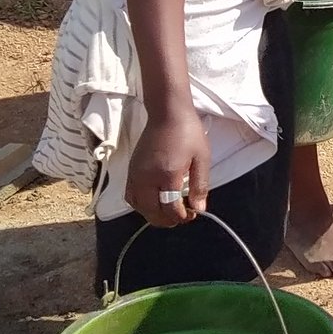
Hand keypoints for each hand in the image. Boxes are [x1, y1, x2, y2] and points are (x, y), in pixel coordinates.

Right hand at [126, 108, 209, 227]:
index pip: (169, 208)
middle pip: (151, 212)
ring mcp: (136, 174)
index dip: (181, 217)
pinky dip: (140, 205)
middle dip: (167, 220)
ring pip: (138, 207)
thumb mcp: (201, 158)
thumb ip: (200, 185)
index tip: (192, 214)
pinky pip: (130, 196)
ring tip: (168, 212)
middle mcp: (147, 178)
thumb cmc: (188, 133)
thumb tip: (199, 208)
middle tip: (181, 217)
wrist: (167, 113)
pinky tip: (153, 201)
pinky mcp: (131, 170)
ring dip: (152, 214)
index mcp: (167, 174)